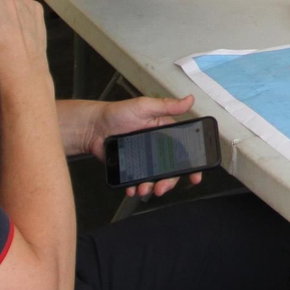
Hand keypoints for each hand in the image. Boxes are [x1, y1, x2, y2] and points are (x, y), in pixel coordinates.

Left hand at [86, 96, 203, 197]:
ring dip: (151, 187)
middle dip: (169, 182)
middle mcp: (156, 148)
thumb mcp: (145, 107)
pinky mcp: (130, 168)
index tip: (196, 175)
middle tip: (161, 188)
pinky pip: (136, 181)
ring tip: (143, 189)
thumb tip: (189, 100)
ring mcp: (144, 160)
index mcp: (164, 133)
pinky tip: (132, 188)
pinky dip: (135, 187)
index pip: (183, 150)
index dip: (192, 163)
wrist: (93, 127)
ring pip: (154, 178)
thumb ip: (167, 106)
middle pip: (170, 169)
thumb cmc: (118, 113)